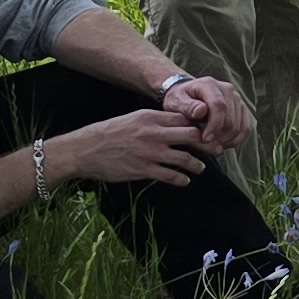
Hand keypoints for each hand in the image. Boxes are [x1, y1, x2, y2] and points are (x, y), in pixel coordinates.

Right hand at [51, 109, 214, 191]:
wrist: (83, 150)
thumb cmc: (107, 133)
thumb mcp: (132, 119)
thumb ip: (153, 121)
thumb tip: (175, 124)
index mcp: (150, 117)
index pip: (185, 118)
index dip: (200, 125)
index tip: (208, 131)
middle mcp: (153, 133)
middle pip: (192, 135)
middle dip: (207, 143)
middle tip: (214, 149)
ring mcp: (149, 152)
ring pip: (185, 158)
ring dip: (197, 164)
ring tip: (200, 167)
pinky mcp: (143, 170)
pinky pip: (171, 176)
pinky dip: (182, 179)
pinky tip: (185, 180)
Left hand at [160, 74, 255, 154]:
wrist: (187, 95)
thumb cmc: (179, 99)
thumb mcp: (175, 101)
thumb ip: (186, 106)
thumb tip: (202, 111)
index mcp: (209, 84)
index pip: (219, 106)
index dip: (214, 125)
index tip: (205, 139)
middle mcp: (227, 89)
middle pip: (230, 118)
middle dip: (218, 136)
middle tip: (205, 145)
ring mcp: (237, 99)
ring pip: (239, 125)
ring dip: (226, 139)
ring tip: (212, 146)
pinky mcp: (242, 109)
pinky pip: (246, 128)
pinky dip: (236, 139)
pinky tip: (223, 144)